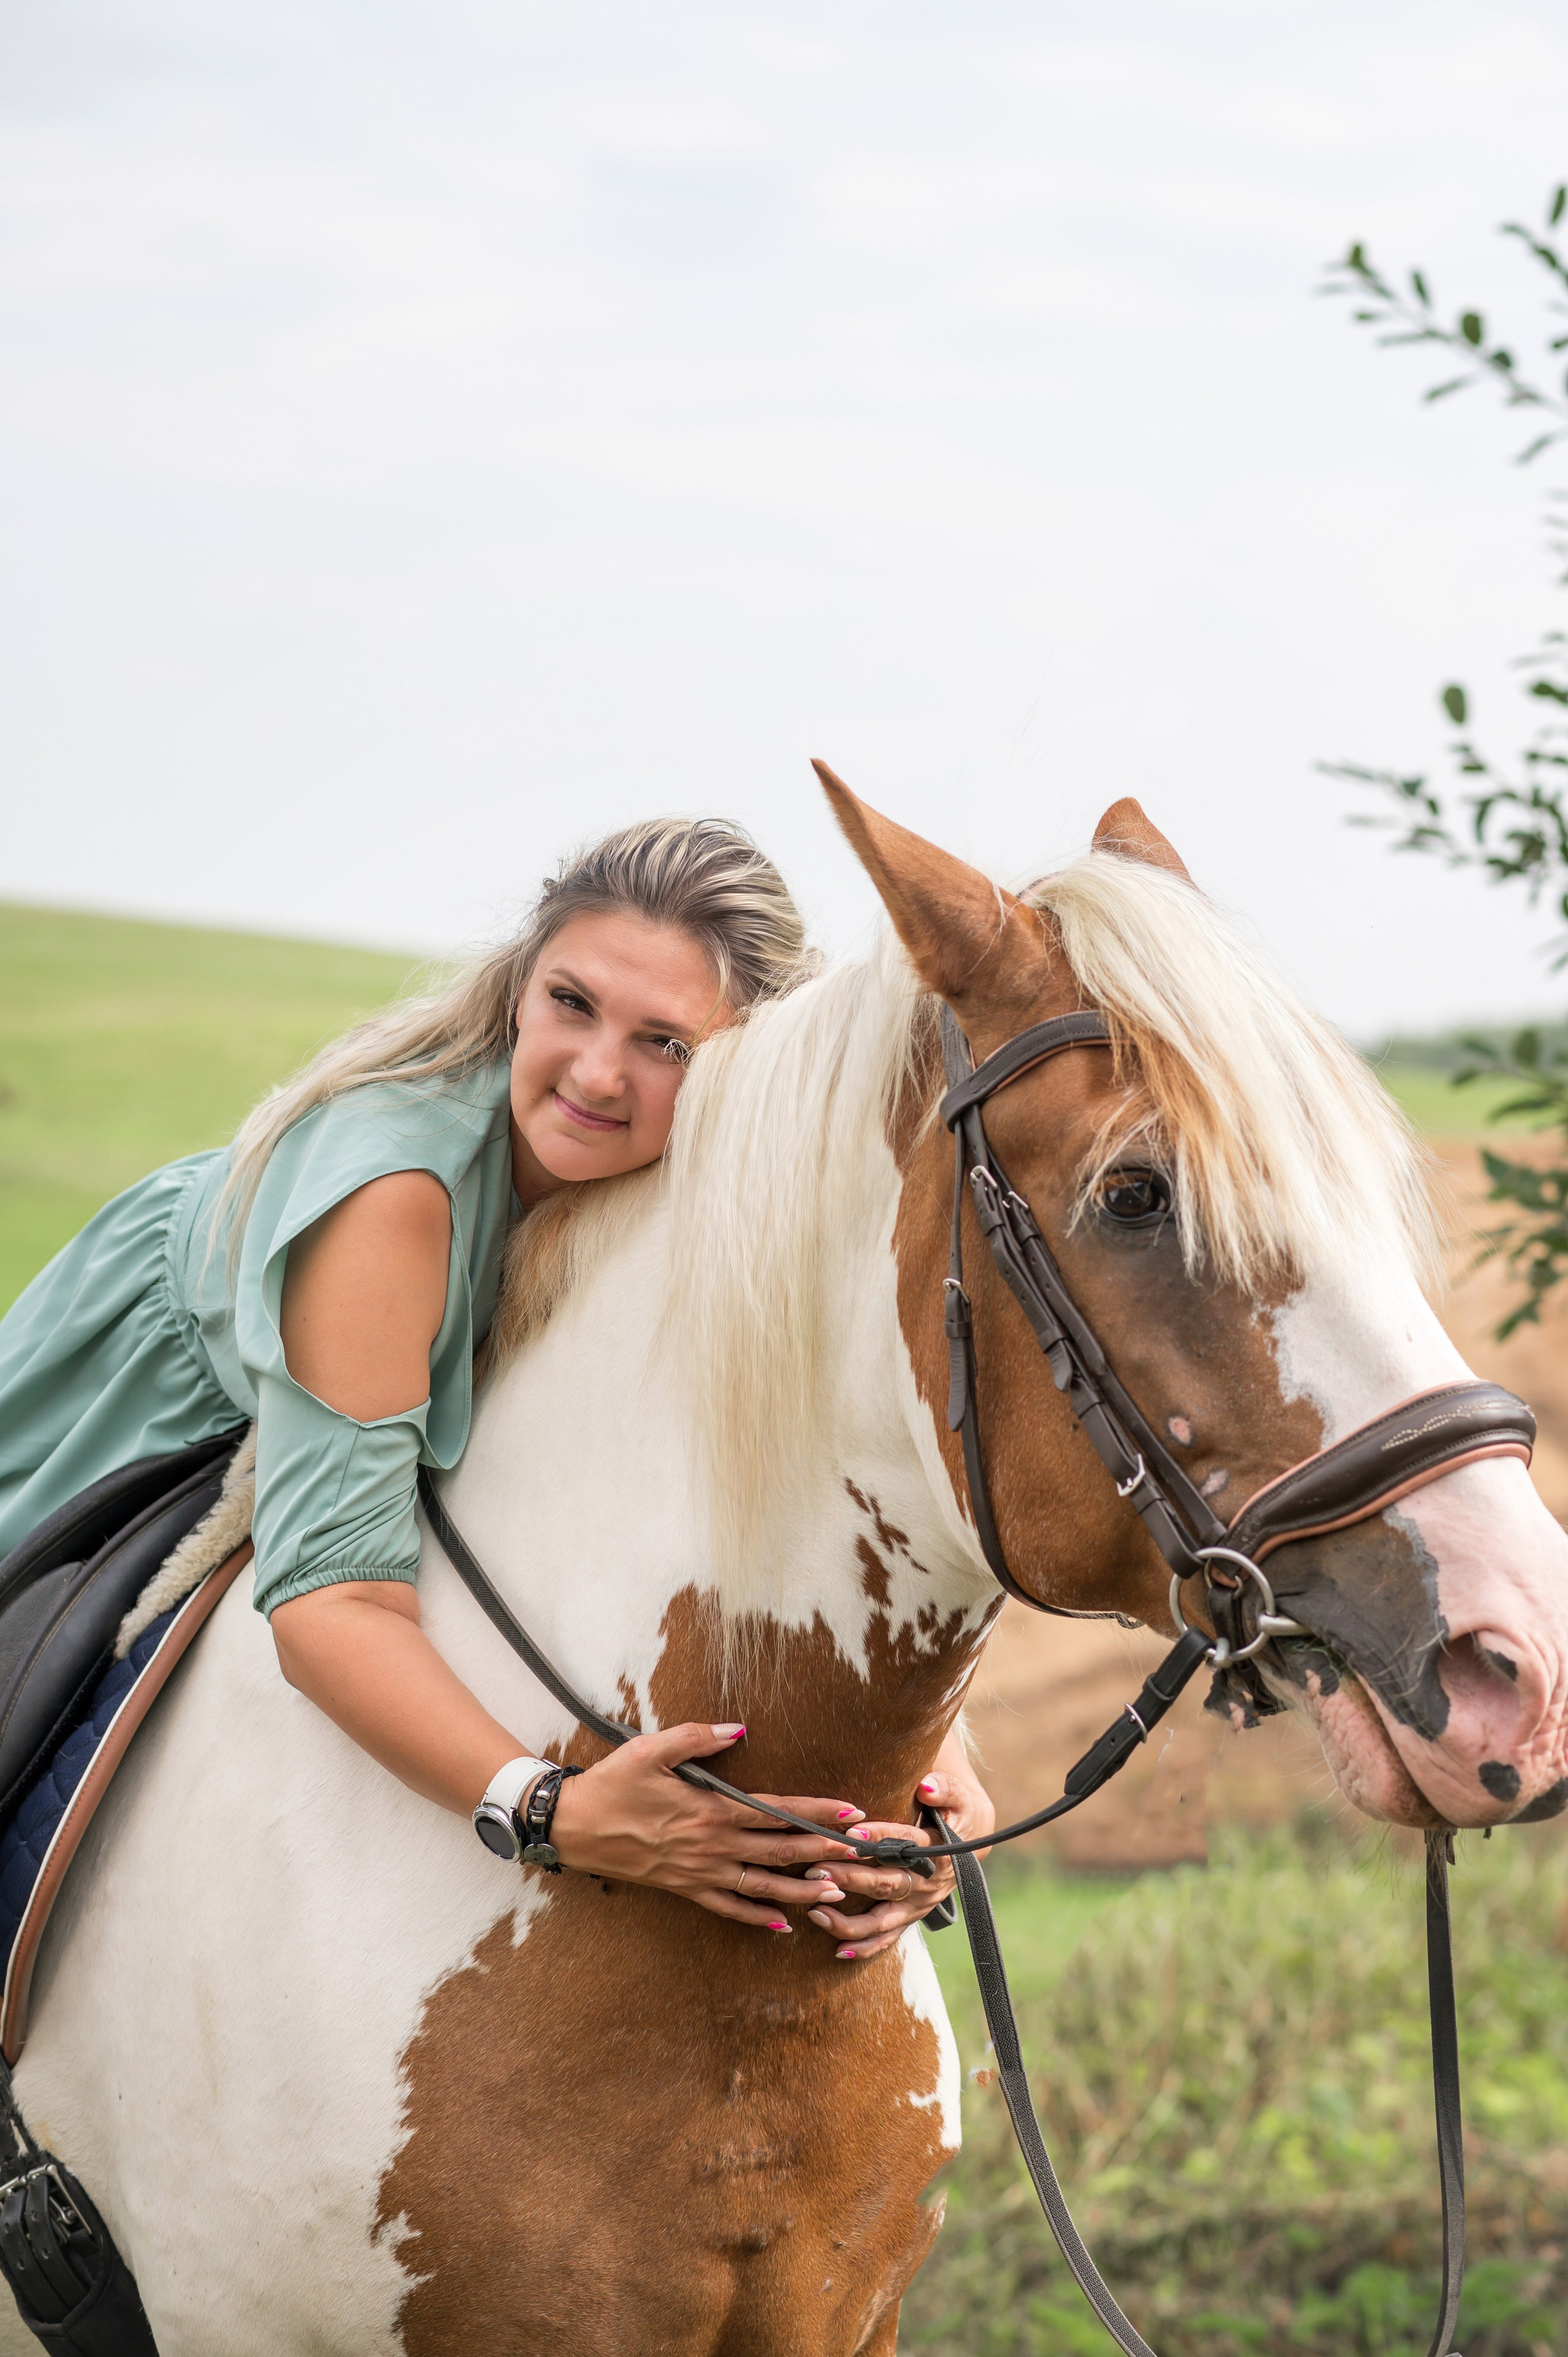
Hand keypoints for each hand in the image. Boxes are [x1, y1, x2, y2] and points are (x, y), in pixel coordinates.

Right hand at [547, 1722, 865, 1931]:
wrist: (573, 1826)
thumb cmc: (613, 1783)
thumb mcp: (652, 1749)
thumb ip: (698, 1737)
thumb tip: (740, 1728)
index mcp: (710, 1810)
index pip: (776, 1811)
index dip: (816, 1812)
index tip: (850, 1813)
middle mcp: (712, 1845)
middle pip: (779, 1850)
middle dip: (824, 1852)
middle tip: (861, 1856)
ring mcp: (699, 1872)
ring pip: (761, 1885)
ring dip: (801, 1889)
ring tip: (837, 1893)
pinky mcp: (683, 1889)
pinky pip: (727, 1907)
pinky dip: (756, 1917)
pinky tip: (781, 1925)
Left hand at [802, 1737, 995, 1961]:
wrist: (971, 1842)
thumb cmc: (956, 1812)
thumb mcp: (959, 1797)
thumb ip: (945, 1788)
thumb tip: (925, 1786)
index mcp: (938, 1851)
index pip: (906, 1843)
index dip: (880, 1836)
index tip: (851, 1832)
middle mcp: (926, 1882)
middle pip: (886, 1883)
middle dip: (850, 1878)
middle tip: (815, 1869)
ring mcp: (917, 1905)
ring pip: (882, 1920)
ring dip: (848, 1921)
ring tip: (815, 1913)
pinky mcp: (910, 1917)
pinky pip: (887, 1939)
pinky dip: (865, 1946)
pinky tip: (837, 1949)